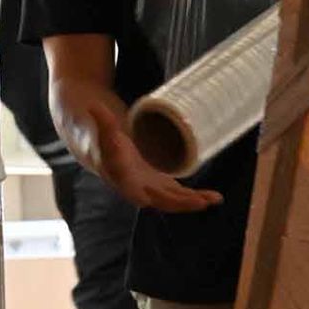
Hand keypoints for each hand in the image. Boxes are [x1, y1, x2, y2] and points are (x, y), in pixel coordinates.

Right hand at [86, 106, 220, 216]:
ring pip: (175, 200)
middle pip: (161, 200)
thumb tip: (93, 105)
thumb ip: (102, 120)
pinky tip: (214, 197)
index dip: (146, 196)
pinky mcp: (164, 186)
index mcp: (123, 180)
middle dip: (180, 202)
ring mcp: (153, 190)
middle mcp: (139, 190)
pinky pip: (182, 195)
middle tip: (200, 202)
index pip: (133, 192)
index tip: (153, 202)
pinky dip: (197, 197)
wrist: (109, 152)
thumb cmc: (105, 142)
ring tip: (215, 198)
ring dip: (195, 201)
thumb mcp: (104, 131)